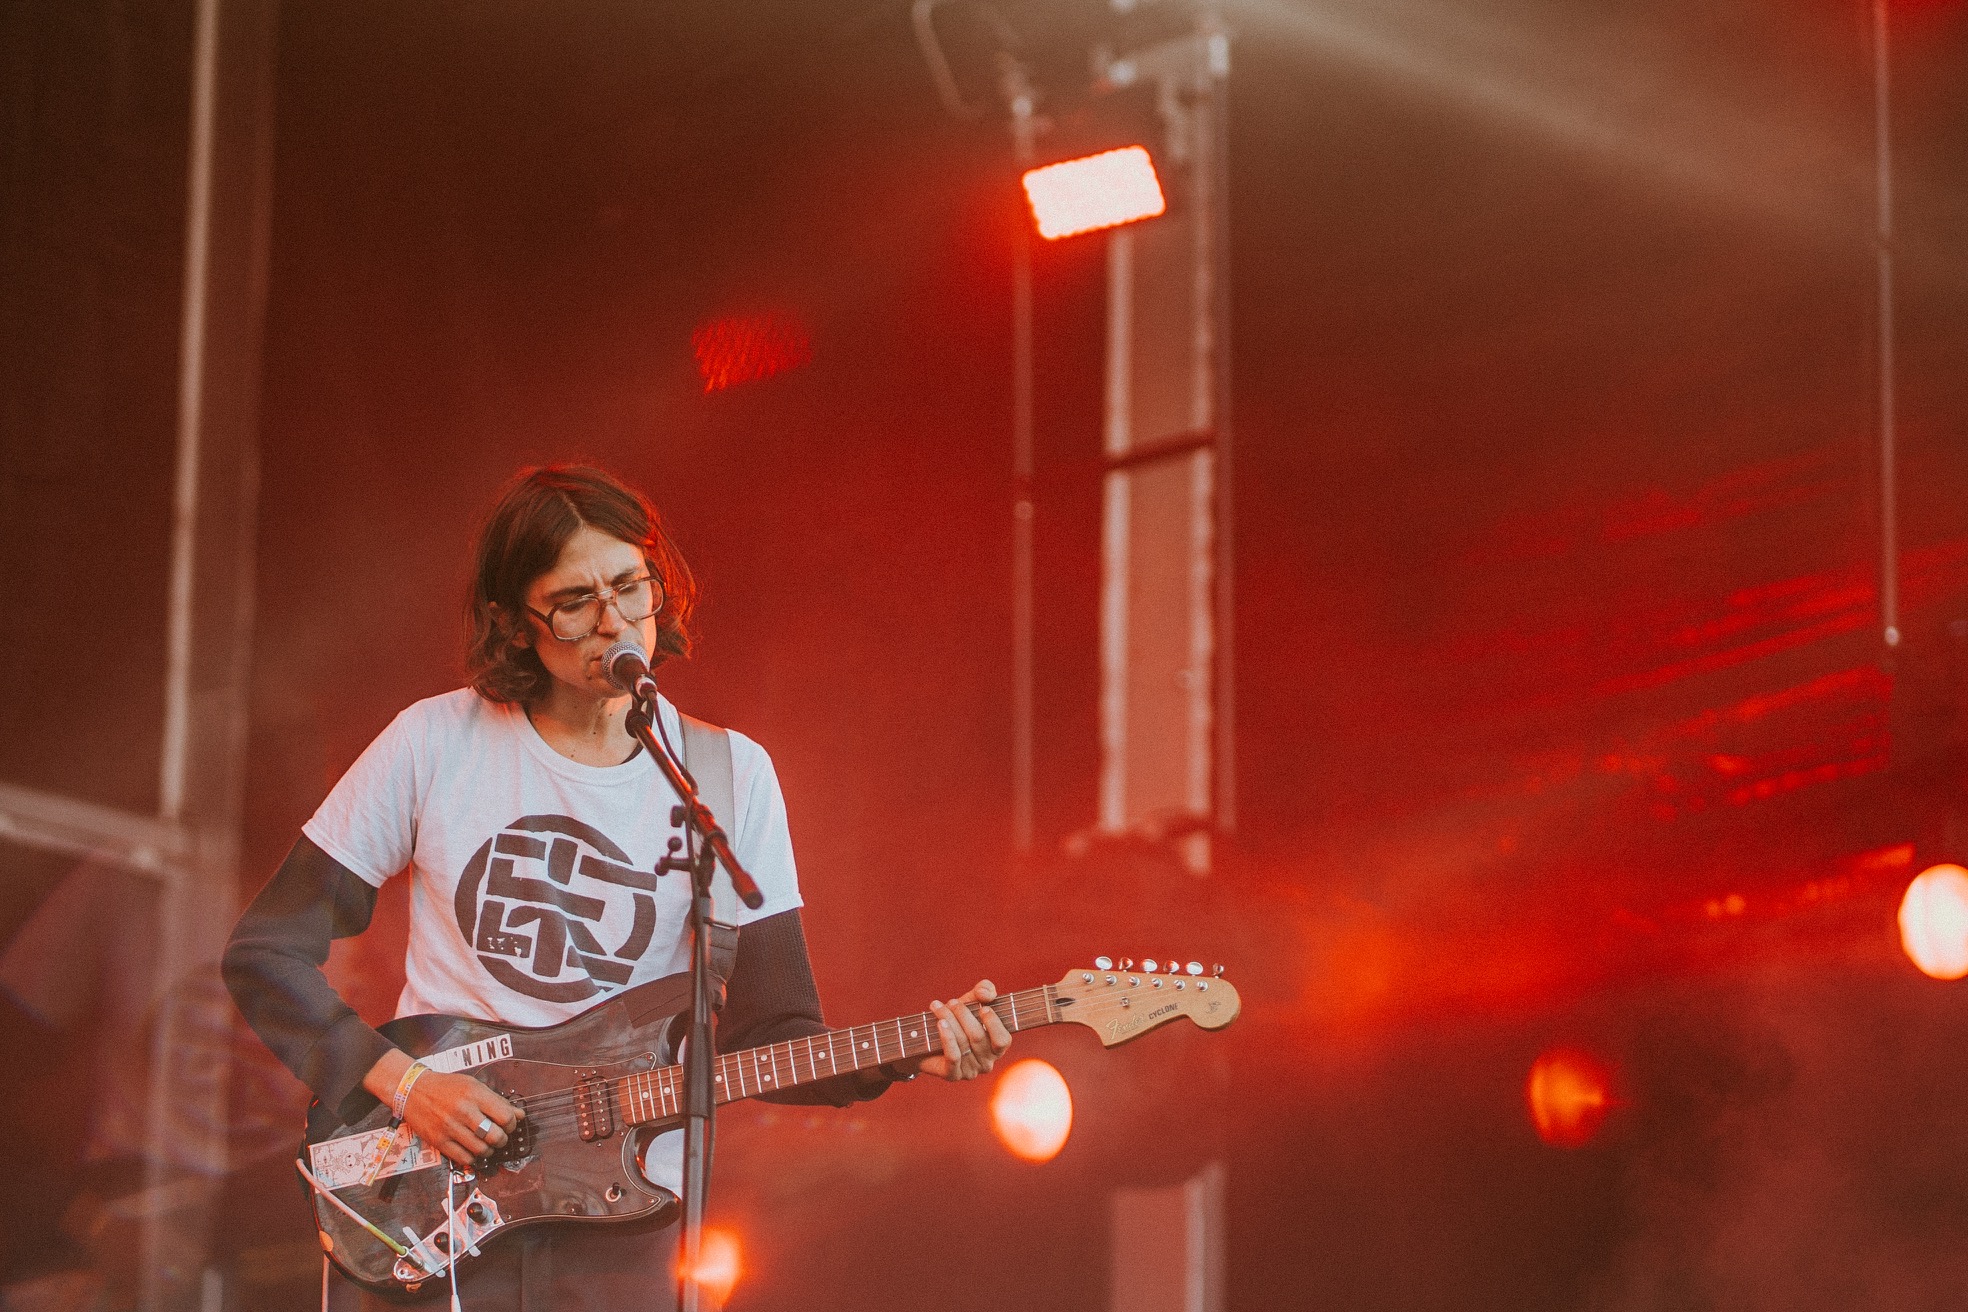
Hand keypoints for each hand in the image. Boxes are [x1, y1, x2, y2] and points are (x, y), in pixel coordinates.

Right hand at [365, 1050, 523, 1169]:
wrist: (413, 1090)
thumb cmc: (446, 1087)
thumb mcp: (474, 1085)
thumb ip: (497, 1100)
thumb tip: (519, 1114)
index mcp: (474, 1094)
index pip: (505, 1116)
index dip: (512, 1123)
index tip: (510, 1124)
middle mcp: (463, 1111)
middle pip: (495, 1136)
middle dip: (503, 1139)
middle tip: (500, 1136)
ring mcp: (450, 1127)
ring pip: (481, 1150)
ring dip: (489, 1150)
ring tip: (487, 1144)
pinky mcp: (439, 1141)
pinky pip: (464, 1158)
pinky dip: (474, 1158)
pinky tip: (474, 1150)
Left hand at [915, 980, 1012, 1081]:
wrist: (925, 1040)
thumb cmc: (955, 1020)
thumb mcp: (971, 1000)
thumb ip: (984, 990)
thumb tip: (987, 994)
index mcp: (996, 1048)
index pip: (1003, 1040)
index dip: (994, 1024)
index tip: (982, 1008)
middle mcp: (986, 1063)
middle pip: (978, 1037)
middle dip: (964, 1015)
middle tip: (952, 1002)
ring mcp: (970, 1071)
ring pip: (963, 1043)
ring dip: (950, 1020)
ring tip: (937, 1006)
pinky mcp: (953, 1075)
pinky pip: (953, 1056)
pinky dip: (946, 1037)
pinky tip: (939, 1023)